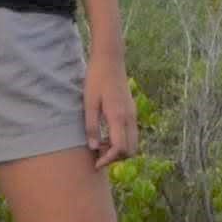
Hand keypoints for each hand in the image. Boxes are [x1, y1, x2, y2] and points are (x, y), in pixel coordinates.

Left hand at [83, 42, 139, 167]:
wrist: (110, 59)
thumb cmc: (96, 79)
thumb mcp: (88, 103)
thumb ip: (91, 126)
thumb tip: (93, 148)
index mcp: (118, 116)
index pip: (120, 148)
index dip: (108, 159)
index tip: (96, 163)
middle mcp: (130, 117)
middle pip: (131, 150)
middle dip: (116, 158)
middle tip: (98, 155)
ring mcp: (133, 114)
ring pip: (133, 142)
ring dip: (119, 150)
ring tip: (100, 144)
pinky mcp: (132, 110)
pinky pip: (131, 133)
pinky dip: (122, 140)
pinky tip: (106, 134)